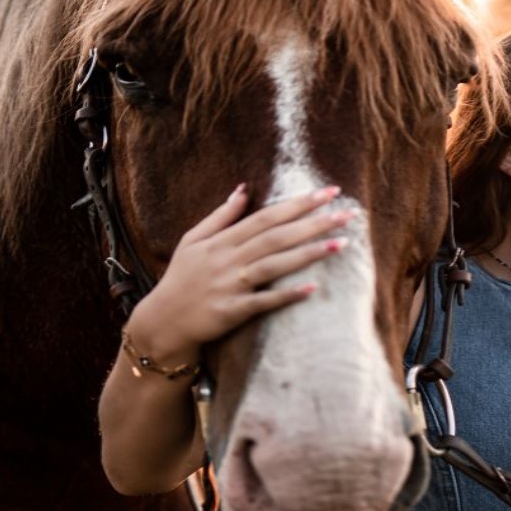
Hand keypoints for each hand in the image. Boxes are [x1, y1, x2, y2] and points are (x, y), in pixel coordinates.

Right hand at [125, 183, 351, 365]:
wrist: (163, 322)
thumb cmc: (181, 278)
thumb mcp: (192, 240)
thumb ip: (220, 216)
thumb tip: (244, 188)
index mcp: (222, 240)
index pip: (267, 216)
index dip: (298, 203)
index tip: (328, 192)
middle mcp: (228, 259)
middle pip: (277, 236)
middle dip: (314, 222)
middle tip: (348, 213)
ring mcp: (230, 285)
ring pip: (274, 265)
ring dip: (309, 253)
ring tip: (341, 243)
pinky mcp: (232, 312)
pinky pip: (264, 302)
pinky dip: (287, 295)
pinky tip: (313, 288)